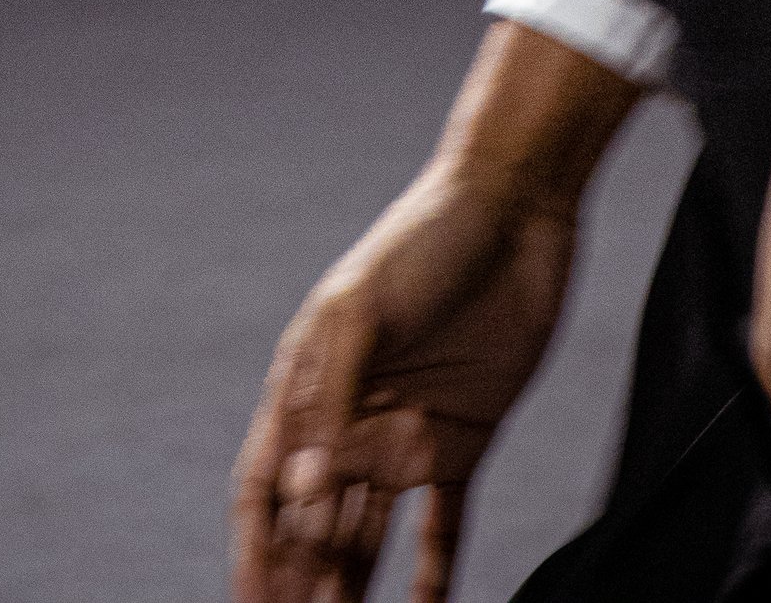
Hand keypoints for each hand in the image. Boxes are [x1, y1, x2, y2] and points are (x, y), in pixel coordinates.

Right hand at [230, 21, 639, 602]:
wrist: (515, 207)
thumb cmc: (423, 241)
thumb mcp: (363, 310)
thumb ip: (331, 403)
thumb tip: (302, 496)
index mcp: (309, 385)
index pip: (266, 487)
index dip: (255, 550)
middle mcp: (351, 420)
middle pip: (314, 525)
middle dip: (303, 583)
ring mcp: (406, 434)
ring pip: (368, 536)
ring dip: (354, 588)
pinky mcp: (463, 440)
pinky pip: (443, 525)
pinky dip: (434, 575)